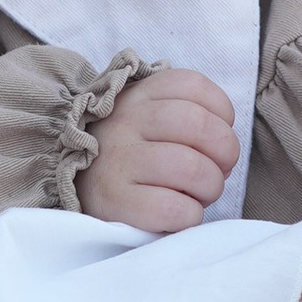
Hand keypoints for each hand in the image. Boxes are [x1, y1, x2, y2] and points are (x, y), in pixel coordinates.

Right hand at [79, 67, 238, 234]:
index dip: (221, 113)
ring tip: (198, 194)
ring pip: (192, 168)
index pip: (194, 86)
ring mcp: (118, 161)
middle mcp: (126, 121)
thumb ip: (188, 115)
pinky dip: (189, 215)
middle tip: (217, 170)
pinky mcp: (115, 201)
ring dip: (210, 187)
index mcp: (139, 95)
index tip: (216, 135)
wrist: (76, 187)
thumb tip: (225, 145)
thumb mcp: (148, 119)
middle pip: (200, 125)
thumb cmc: (131, 155)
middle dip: (225, 153)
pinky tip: (180, 213)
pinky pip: (173, 208)